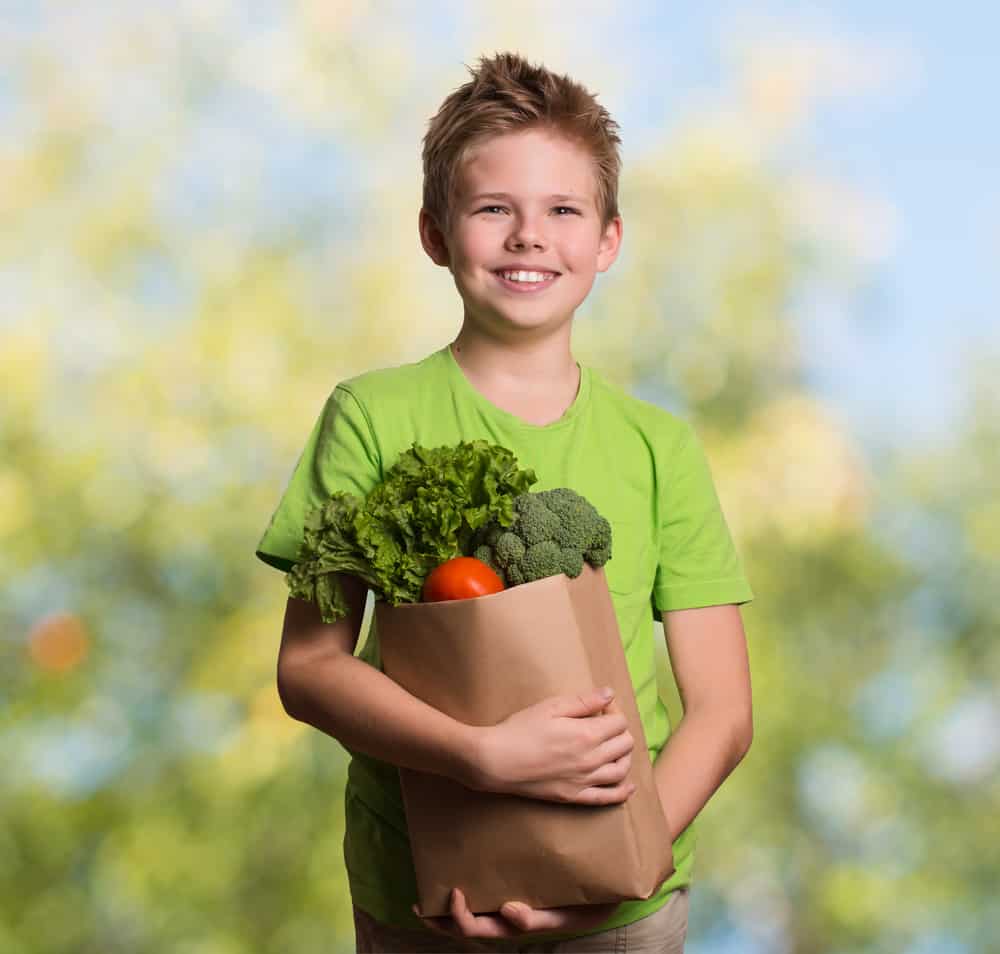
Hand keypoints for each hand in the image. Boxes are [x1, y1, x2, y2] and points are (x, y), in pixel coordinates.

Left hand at [414, 887, 619, 940]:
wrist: (607, 886)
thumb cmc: (588, 900)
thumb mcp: (568, 914)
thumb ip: (539, 918)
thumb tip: (508, 912)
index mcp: (516, 924)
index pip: (478, 929)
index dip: (460, 918)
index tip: (455, 891)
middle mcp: (507, 918)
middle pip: (465, 928)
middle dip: (439, 922)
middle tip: (419, 905)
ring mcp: (508, 906)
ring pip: (469, 917)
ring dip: (444, 914)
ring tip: (423, 900)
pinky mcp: (513, 887)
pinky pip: (484, 896)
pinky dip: (465, 892)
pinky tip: (453, 875)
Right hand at [470, 688, 635, 805]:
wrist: (497, 761)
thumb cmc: (521, 729)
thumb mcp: (551, 707)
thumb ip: (584, 701)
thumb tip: (610, 694)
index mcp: (587, 734)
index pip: (619, 722)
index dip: (613, 711)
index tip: (600, 708)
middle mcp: (592, 759)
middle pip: (625, 745)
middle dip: (620, 731)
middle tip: (604, 724)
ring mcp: (585, 781)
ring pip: (621, 770)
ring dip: (624, 756)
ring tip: (614, 747)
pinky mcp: (575, 797)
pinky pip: (607, 798)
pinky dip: (622, 792)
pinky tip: (627, 786)